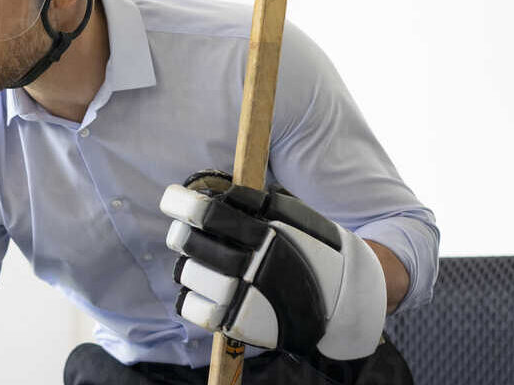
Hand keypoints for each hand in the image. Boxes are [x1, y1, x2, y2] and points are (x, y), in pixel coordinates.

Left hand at [160, 171, 385, 360]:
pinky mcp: (236, 323)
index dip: (182, 203)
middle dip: (183, 233)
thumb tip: (212, 191)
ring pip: (187, 273)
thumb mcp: (295, 215)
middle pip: (189, 243)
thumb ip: (255, 202)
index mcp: (265, 235)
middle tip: (189, 232)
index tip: (172, 198)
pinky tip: (204, 288)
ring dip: (189, 263)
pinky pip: (192, 308)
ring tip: (203, 262)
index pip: (208, 214)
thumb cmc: (311, 248)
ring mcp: (243, 298)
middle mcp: (251, 267)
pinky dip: (191, 297)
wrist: (341, 301)